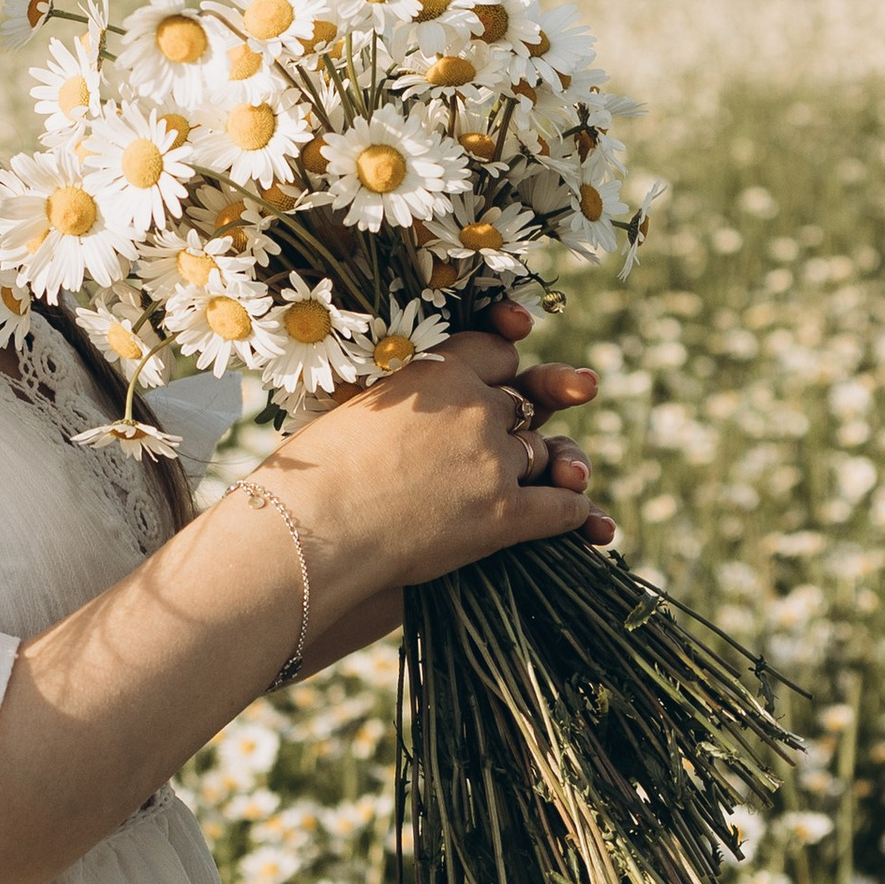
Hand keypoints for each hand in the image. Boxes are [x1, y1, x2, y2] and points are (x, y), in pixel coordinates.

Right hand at [251, 302, 613, 618]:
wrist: (307, 532)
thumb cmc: (310, 475)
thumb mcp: (355, 407)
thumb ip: (402, 397)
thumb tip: (418, 410)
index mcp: (436, 370)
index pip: (495, 351)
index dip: (500, 368)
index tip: (500, 379)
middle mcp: (475, 407)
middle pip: (521, 404)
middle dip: (514, 424)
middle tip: (500, 444)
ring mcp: (493, 461)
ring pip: (542, 452)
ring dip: (537, 468)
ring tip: (517, 486)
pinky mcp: (504, 515)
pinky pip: (563, 508)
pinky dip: (574, 513)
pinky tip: (577, 519)